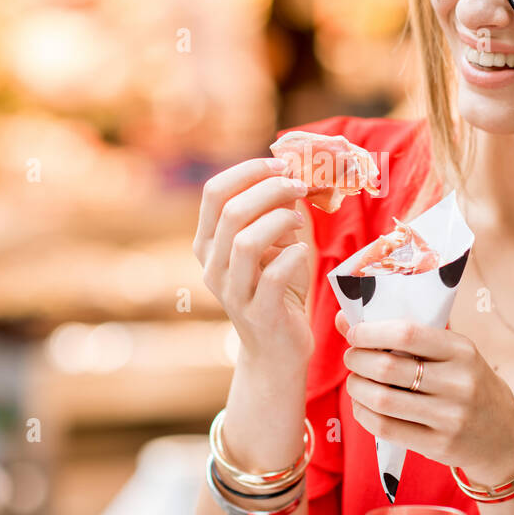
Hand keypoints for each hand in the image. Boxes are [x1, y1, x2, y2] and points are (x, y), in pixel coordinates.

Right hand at [194, 158, 314, 376]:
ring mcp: (233, 292)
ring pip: (246, 242)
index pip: (214, 191)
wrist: (276, 350)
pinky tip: (304, 252)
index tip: (281, 164)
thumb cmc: (277, 289)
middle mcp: (213, 266)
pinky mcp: (259, 313)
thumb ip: (275, 212)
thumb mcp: (272, 245)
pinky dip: (294, 256)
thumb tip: (292, 173)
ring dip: (281, 220)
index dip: (248, 170)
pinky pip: (273, 275)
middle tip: (300, 187)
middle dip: (271, 189)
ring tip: (300, 221)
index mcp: (208, 243)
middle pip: (231, 211)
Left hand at [334, 310, 513, 487]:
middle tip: (351, 358)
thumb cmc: (468, 385)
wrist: (503, 437)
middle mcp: (459, 383)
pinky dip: (363, 414)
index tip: (355, 333)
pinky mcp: (439, 445)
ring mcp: (450, 417)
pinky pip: (386, 428)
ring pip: (382, 400)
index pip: (407, 333)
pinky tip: (362, 406)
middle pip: (388, 368)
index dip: (371, 332)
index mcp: (462, 350)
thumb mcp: (450, 354)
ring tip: (355, 382)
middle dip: (357, 360)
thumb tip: (343, 318)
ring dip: (356, 388)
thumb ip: (402, 336)